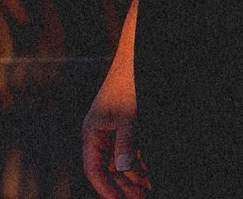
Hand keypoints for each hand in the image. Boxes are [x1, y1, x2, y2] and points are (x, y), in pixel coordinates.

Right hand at [84, 0, 150, 198]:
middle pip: (109, 170)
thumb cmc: (127, 84)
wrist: (135, 58)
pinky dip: (139, 163)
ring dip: (134, 176)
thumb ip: (126, 144)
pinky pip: (130, 152)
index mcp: (92, 133)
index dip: (105, 188)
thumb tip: (124, 169)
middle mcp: (100, 135)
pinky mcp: (126, 128)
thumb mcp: (128, 116)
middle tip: (142, 197)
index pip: (93, 169)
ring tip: (149, 188)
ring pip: (121, 163)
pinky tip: (149, 173)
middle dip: (124, 185)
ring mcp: (113, 132)